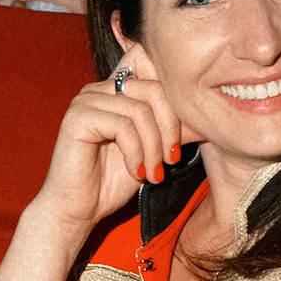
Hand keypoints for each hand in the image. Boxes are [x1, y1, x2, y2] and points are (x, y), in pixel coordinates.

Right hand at [31, 52, 187, 237]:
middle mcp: (99, 89)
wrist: (77, 211)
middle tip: (172, 159)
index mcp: (115, 91)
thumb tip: (203, 117)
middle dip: (170, 128)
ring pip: (140, 110)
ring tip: (154, 173)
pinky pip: (122, 125)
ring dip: (153, 147)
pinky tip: (136, 172)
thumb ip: (170, 129)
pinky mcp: (77, 117)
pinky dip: (136, 152)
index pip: (152, 69)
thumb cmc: (111, 183)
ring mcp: (86, 100)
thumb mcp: (151, 151)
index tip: (179, 140)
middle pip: (153, 89)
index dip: (174, 101)